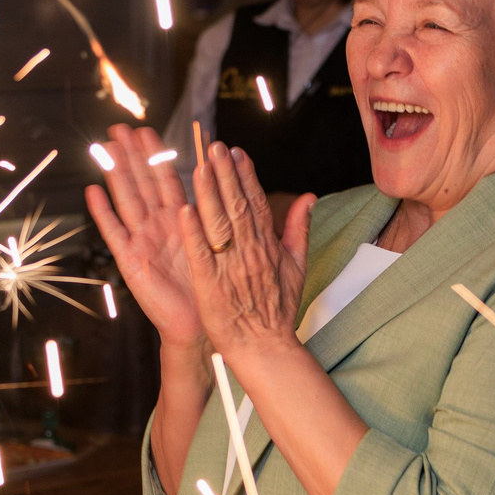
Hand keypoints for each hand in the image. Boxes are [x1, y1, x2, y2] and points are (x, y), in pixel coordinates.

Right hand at [82, 124, 203, 349]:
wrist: (199, 324)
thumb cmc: (210, 286)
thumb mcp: (220, 242)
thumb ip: (221, 211)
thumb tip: (229, 179)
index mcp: (181, 220)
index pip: (166, 179)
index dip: (156, 156)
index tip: (147, 131)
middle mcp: (158, 226)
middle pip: (142, 183)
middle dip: (131, 156)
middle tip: (119, 129)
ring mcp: (142, 241)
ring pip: (127, 200)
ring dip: (116, 175)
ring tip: (105, 149)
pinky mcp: (131, 261)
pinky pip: (115, 233)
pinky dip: (103, 213)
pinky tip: (93, 192)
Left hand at [183, 140, 311, 357]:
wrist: (265, 347)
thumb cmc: (277, 309)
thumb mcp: (296, 266)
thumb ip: (299, 229)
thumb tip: (308, 198)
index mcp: (267, 245)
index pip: (255, 203)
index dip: (246, 176)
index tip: (236, 152)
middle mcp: (249, 251)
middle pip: (236, 205)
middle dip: (225, 174)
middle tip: (214, 147)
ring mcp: (229, 267)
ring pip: (218, 223)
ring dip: (209, 194)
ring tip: (199, 167)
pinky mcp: (210, 284)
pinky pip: (202, 254)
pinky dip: (194, 233)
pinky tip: (185, 210)